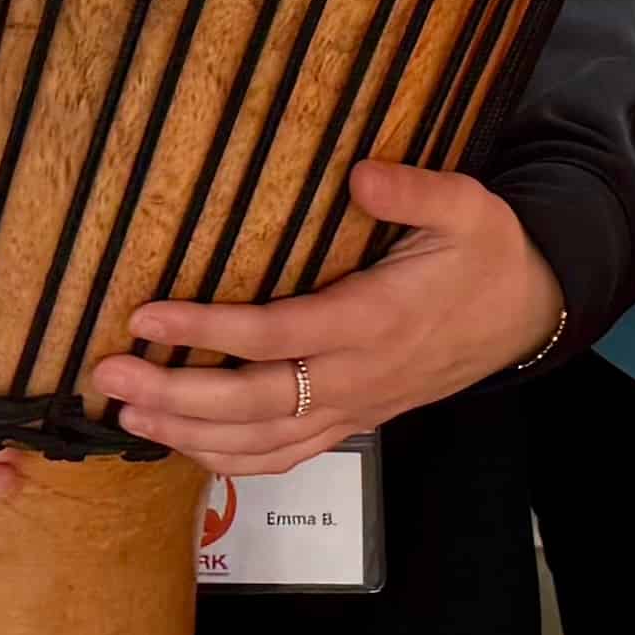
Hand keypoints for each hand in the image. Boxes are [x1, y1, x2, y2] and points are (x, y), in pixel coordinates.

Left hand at [87, 162, 566, 473]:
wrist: (527, 314)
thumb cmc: (488, 255)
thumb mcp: (469, 207)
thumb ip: (415, 191)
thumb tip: (360, 174)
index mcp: (375, 320)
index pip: (277, 334)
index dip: (208, 331)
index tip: (146, 315)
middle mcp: (358, 376)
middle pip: (254, 401)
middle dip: (175, 393)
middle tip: (107, 375)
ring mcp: (354, 407)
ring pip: (262, 442)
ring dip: (188, 433)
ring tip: (125, 413)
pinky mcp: (353, 421)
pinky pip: (285, 458)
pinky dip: (229, 460)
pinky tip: (182, 444)